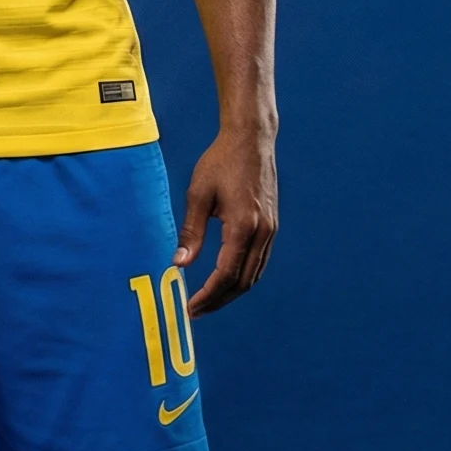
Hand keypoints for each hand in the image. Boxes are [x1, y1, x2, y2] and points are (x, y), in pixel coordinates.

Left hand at [175, 123, 277, 314]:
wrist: (251, 139)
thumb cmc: (221, 162)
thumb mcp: (198, 195)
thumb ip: (191, 233)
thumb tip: (179, 264)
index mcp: (243, 226)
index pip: (225, 274)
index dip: (208, 295)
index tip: (190, 308)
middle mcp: (262, 232)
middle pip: (243, 282)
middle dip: (219, 301)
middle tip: (196, 311)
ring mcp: (270, 230)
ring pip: (254, 274)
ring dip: (231, 292)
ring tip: (208, 301)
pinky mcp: (271, 225)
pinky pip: (259, 261)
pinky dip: (242, 276)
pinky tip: (225, 279)